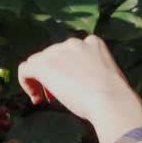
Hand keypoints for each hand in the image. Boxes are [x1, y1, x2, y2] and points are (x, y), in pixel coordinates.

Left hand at [17, 35, 141, 142]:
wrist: (111, 100)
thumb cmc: (115, 95)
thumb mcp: (108, 74)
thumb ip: (94, 71)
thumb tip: (85, 82)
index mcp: (93, 42)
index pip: (71, 52)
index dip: (67, 69)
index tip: (70, 86)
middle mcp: (73, 43)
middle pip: (53, 56)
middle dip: (54, 74)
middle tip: (56, 96)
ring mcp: (58, 52)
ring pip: (38, 61)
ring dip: (40, 79)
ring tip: (44, 98)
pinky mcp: (44, 64)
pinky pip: (26, 69)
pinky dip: (26, 82)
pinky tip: (35, 96)